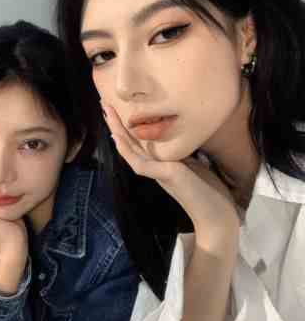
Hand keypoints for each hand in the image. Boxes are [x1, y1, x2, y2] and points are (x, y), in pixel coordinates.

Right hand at [102, 104, 239, 249]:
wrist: (217, 217)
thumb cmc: (208, 191)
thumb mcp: (193, 164)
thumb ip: (181, 154)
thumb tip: (179, 137)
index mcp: (159, 163)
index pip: (138, 142)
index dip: (126, 126)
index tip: (116, 109)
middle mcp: (154, 167)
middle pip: (130, 143)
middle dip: (116, 123)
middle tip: (103, 104)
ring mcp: (157, 172)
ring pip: (130, 150)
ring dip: (117, 131)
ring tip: (106, 114)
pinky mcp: (165, 176)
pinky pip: (140, 164)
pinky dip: (127, 151)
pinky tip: (118, 138)